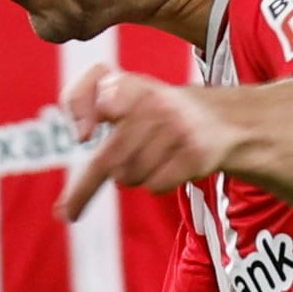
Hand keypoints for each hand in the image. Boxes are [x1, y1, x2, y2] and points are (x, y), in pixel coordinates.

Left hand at [58, 64, 237, 221]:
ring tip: (150, 160)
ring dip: (133, 178)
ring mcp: (177, 125)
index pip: (99, 81)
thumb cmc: (155, 116)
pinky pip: (155, 185)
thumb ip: (82, 107)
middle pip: (108, 159)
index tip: (82, 137)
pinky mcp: (195, 151)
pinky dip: (156, 184)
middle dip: (86, 188)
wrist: (221, 119)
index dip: (81, 107)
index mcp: (132, 86)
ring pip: (129, 176)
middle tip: (71, 210)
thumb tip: (75, 158)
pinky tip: (169, 168)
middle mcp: (154, 100)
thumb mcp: (122, 98)